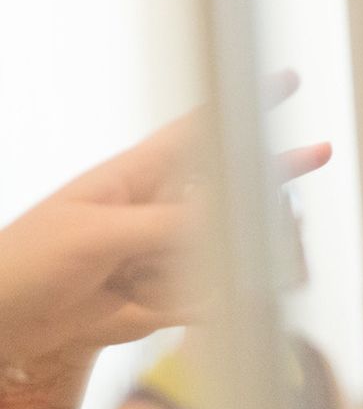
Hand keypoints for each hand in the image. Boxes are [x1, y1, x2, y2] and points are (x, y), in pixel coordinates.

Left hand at [0, 83, 330, 368]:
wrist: (3, 324)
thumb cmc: (20, 263)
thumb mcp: (94, 232)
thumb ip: (168, 224)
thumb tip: (228, 216)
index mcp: (135, 178)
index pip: (200, 132)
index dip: (244, 106)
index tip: (286, 84)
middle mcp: (157, 214)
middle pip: (228, 200)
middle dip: (247, 210)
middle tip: (289, 201)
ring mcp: (164, 257)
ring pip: (219, 258)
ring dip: (187, 276)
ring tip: (127, 282)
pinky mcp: (168, 299)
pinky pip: (208, 301)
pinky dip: (190, 308)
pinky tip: (140, 304)